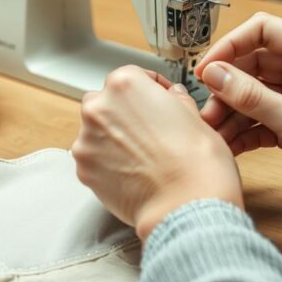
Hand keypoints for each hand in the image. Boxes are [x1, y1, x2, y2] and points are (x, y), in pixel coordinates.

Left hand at [72, 66, 243, 241]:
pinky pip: (94, 158)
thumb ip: (175, 99)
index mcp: (125, 83)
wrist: (187, 205)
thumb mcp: (195, 115)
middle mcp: (98, 107)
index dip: (152, 88)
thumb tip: (172, 97)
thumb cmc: (197, 160)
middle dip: (125, 112)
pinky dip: (108, 162)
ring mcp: (86, 140)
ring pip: (97, 131)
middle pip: (107, 101)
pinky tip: (134, 172)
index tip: (161, 99)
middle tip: (151, 130)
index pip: (134, 75)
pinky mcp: (84, 170)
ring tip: (143, 156)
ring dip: (114, 138)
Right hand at [195, 13, 281, 230]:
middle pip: (253, 63)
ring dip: (232, 110)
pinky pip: (260, 116)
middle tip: (207, 109)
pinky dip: (244, 129)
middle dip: (227, 86)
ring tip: (213, 131)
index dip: (231, 46)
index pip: (263, 31)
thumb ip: (252, 97)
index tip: (207, 69)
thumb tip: (214, 73)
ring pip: (253, 92)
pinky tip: (229, 144)